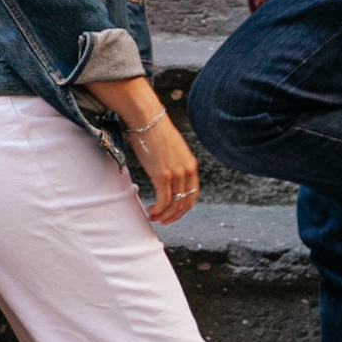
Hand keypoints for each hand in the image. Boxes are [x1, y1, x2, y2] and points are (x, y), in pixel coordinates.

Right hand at [83, 72, 201, 223]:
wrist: (148, 120)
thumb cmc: (155, 132)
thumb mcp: (173, 151)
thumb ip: (174, 164)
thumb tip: (166, 176)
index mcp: (192, 165)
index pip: (194, 194)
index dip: (184, 208)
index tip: (174, 213)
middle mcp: (187, 171)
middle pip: (186, 203)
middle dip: (175, 216)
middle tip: (163, 221)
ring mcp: (176, 174)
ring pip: (175, 205)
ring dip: (165, 215)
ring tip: (154, 217)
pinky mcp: (163, 176)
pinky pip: (164, 201)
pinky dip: (159, 210)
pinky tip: (151, 211)